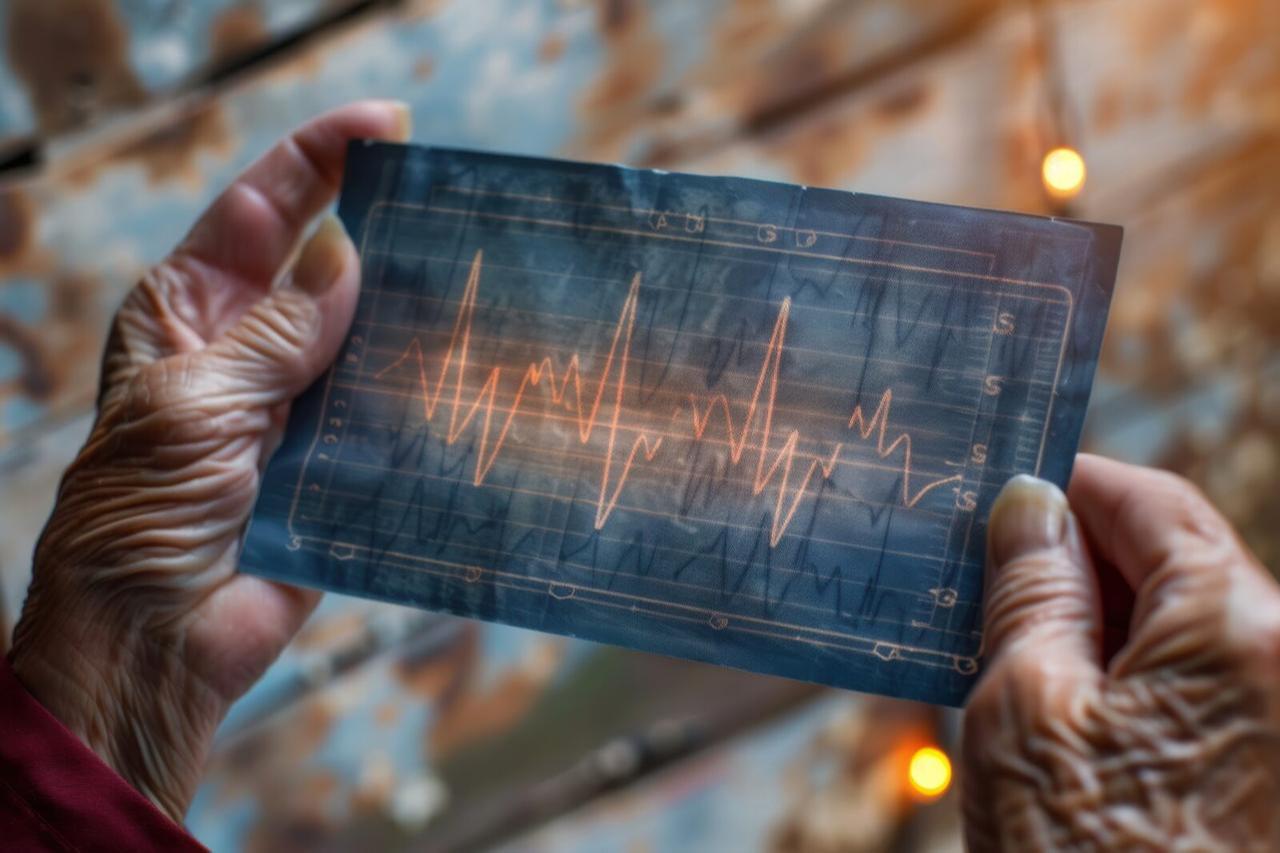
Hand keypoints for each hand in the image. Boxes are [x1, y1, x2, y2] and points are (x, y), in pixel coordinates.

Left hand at [8, 101, 410, 821]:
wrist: (156, 642)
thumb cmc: (141, 515)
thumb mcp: (197, 403)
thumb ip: (274, 331)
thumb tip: (344, 251)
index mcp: (188, 312)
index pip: (261, 210)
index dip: (321, 159)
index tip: (390, 128)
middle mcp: (245, 349)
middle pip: (323, 266)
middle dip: (381, 229)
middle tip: (453, 205)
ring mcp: (295, 406)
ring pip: (365, 337)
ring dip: (411, 313)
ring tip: (479, 280)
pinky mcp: (335, 464)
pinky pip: (386, 412)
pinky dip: (422, 393)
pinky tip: (470, 371)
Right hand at [963, 454, 1279, 849]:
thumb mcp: (1024, 711)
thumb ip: (1029, 588)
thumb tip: (1029, 504)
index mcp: (1244, 627)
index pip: (1149, 502)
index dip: (1066, 487)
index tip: (1002, 496)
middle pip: (1177, 565)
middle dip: (1078, 568)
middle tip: (986, 593)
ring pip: (1188, 632)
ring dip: (1101, 632)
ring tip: (1018, 668)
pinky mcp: (1276, 771)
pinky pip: (1207, 692)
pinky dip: (1136, 687)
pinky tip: (1073, 720)